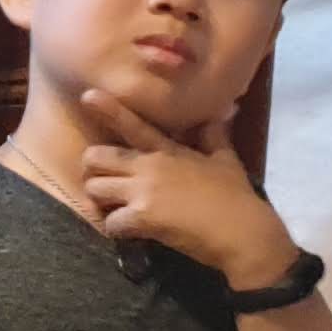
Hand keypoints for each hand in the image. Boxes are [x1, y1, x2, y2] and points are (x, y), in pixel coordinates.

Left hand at [77, 89, 298, 287]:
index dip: (109, 110)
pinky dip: (117, 230)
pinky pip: (110, 222)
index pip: (133, 125)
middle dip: (93, 171)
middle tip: (104, 183)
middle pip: (95, 158)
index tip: (87, 97)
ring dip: (101, 202)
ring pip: (95, 189)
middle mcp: (150, 165)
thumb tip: (224, 110)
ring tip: (117, 209)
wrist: (243, 232)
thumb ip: (216, 136)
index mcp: (168, 151)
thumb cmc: (236, 197)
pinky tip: (131, 233)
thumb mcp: (226, 160)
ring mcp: (144, 190)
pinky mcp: (142, 217)